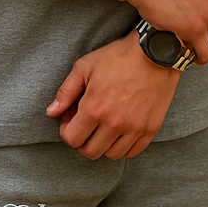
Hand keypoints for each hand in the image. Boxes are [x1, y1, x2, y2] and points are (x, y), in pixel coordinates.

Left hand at [47, 33, 179, 159]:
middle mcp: (114, 124)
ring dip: (103, 145)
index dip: (67, 130)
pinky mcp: (151, 129)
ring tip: (103, 129)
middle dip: (82, 141)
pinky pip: (132, 152)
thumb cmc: (119, 56)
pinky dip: (123, 147)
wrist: (156, 52)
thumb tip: (51, 112)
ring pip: (111, 155)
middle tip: (85, 125)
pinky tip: (120, 133)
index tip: (72, 118)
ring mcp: (134, 128)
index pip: (72, 139)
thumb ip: (66, 92)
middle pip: (90, 151)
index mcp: (94, 109)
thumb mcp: (85, 67)